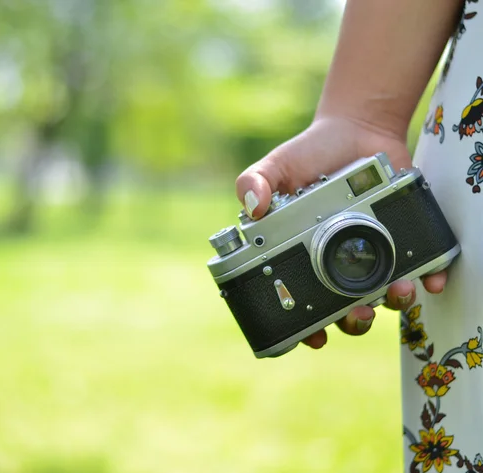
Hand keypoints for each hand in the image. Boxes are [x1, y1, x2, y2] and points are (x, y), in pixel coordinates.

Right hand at [235, 116, 446, 348]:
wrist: (356, 129)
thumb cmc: (309, 153)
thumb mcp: (276, 166)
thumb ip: (255, 181)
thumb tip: (251, 207)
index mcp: (300, 254)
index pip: (300, 302)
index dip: (305, 327)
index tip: (313, 337)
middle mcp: (335, 260)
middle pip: (345, 308)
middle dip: (353, 321)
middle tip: (357, 315)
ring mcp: (370, 251)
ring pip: (382, 293)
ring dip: (391, 302)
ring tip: (395, 292)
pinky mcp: (401, 235)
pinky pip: (418, 265)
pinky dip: (428, 278)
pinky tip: (430, 280)